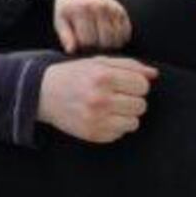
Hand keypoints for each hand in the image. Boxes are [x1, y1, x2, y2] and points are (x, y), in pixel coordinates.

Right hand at [38, 56, 158, 142]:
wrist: (41, 93)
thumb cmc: (73, 74)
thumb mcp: (97, 62)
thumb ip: (128, 65)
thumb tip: (154, 74)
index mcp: (103, 77)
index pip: (142, 86)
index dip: (135, 83)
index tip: (122, 83)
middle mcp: (100, 99)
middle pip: (141, 105)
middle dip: (131, 99)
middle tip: (114, 95)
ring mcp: (96, 119)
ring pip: (134, 122)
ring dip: (125, 114)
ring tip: (108, 107)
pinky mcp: (93, 134)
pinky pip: (120, 133)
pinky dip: (114, 126)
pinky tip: (100, 116)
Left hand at [53, 0, 131, 52]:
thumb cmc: (68, 10)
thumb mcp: (60, 21)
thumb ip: (65, 36)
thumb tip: (72, 50)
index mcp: (82, 10)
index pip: (87, 41)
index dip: (83, 47)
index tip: (79, 44)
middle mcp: (100, 7)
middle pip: (104, 42)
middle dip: (96, 48)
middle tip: (89, 44)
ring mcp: (113, 9)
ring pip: (117, 40)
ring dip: (108, 46)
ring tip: (98, 41)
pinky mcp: (122, 12)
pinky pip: (126, 34)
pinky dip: (119, 40)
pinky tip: (108, 37)